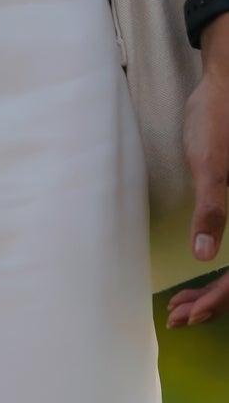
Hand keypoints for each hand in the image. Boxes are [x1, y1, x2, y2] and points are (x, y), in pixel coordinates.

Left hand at [168, 57, 228, 327]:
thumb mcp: (213, 168)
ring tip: (182, 305)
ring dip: (215, 288)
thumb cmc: (220, 121)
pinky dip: (216, 266)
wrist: (225, 86)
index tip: (189, 315)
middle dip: (215, 299)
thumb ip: (213, 211)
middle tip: (178, 317)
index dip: (221, 298)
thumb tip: (205, 256)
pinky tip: (195, 276)